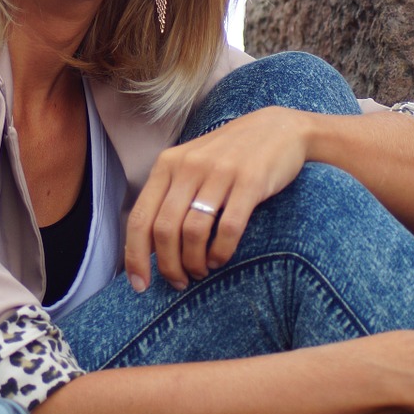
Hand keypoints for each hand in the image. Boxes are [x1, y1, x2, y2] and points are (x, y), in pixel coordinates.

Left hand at [124, 107, 308, 290]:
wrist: (278, 128)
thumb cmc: (230, 154)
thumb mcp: (191, 164)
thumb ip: (169, 195)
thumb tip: (147, 246)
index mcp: (167, 164)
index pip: (140, 217)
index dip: (135, 256)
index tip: (140, 285)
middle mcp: (188, 166)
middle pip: (165, 230)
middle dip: (168, 265)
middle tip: (179, 282)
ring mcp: (219, 172)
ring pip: (193, 232)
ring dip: (194, 262)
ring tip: (200, 272)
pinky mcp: (250, 181)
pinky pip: (228, 228)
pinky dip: (221, 252)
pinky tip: (220, 259)